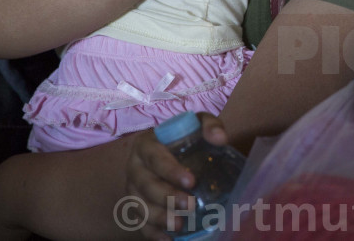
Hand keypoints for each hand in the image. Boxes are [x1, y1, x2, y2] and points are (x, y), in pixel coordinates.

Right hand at [124, 114, 229, 239]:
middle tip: (190, 205)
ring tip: (180, 225)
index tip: (191, 181)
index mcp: (146, 145)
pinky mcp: (135, 205)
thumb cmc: (185, 137)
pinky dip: (152, 233)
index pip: (155, 158)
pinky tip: (168, 239)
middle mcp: (134, 167)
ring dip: (159, 217)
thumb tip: (220, 138)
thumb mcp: (197, 124)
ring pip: (139, 206)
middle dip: (167, 197)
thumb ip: (209, 125)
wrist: (170, 149)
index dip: (171, 170)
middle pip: (146, 185)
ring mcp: (132, 189)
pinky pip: (139, 222)